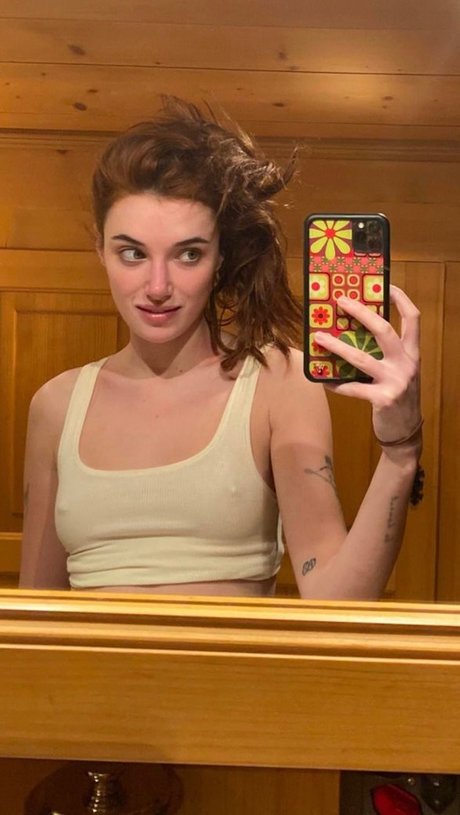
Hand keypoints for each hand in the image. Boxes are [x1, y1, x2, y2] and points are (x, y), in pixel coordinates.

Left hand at [313, 285, 420, 451]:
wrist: (405, 433)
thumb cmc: (397, 396)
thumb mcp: (398, 371)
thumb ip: (384, 354)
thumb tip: (352, 333)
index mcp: (412, 353)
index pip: (413, 318)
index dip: (401, 299)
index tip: (385, 284)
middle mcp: (407, 363)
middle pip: (384, 330)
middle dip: (361, 313)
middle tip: (340, 301)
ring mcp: (396, 381)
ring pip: (362, 358)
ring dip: (337, 346)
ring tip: (318, 337)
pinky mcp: (383, 399)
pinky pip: (352, 387)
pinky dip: (334, 383)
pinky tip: (321, 379)